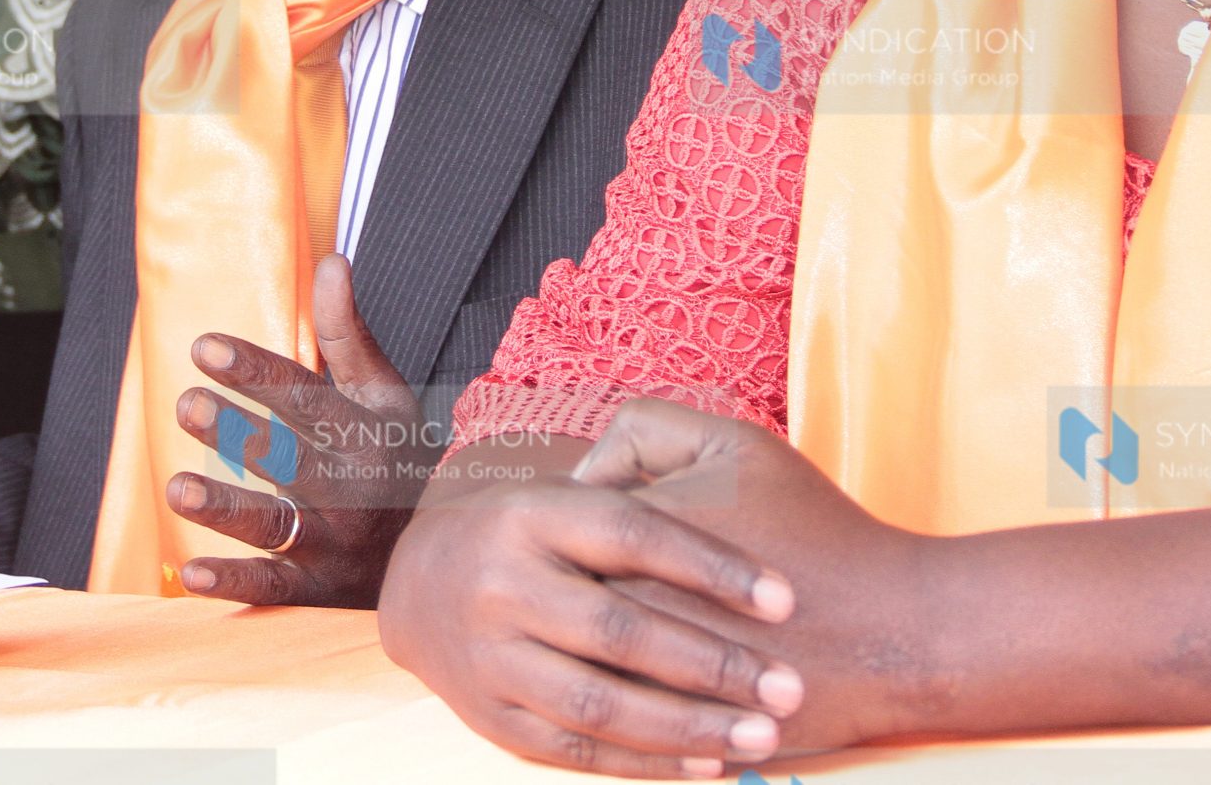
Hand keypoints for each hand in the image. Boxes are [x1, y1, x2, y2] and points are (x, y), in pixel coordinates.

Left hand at [165, 254, 426, 607]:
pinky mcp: (318, 591)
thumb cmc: (397, 459)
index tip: (204, 347)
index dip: (256, 371)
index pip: (304, 397)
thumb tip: (331, 261)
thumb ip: (347, 333)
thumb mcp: (382, 395)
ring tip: (178, 490)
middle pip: (289, 457)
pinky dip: (233, 583)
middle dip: (239, 432)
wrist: (438, 553)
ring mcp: (334, 543)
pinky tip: (189, 574)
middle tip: (187, 405)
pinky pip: (273, 589)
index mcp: (362, 433)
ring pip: (277, 525)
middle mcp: (350, 487)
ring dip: (227, 508)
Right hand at [378, 421, 800, 778]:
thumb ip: (642, 455)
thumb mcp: (570, 480)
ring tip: (763, 734)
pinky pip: (577, 751)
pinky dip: (646, 763)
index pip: (631, 533)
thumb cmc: (530, 531)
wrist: (421, 585)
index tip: (784, 598)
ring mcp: (492, 658)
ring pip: (599, 703)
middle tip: (789, 685)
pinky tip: (709, 761)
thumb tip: (709, 487)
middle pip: (618, 630)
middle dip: (713, 663)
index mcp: (530, 513)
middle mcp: (503, 584)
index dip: (712, 565)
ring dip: (689, 725)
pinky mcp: (493, 718)